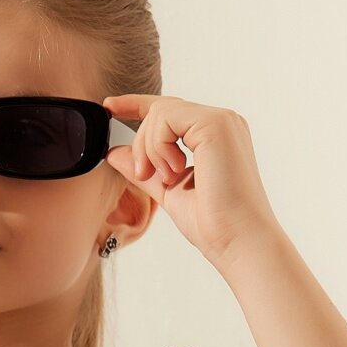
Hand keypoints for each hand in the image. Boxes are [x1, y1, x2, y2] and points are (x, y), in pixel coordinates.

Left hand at [102, 93, 279, 265]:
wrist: (238, 242)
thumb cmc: (213, 224)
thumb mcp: (169, 192)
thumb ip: (145, 171)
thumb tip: (114, 153)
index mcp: (214, 136)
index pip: (170, 110)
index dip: (136, 104)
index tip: (109, 106)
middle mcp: (221, 122)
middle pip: (160, 110)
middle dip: (141, 143)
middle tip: (143, 175)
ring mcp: (221, 120)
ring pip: (161, 112)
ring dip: (150, 149)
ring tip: (167, 178)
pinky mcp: (215, 124)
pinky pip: (166, 118)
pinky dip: (158, 147)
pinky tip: (174, 171)